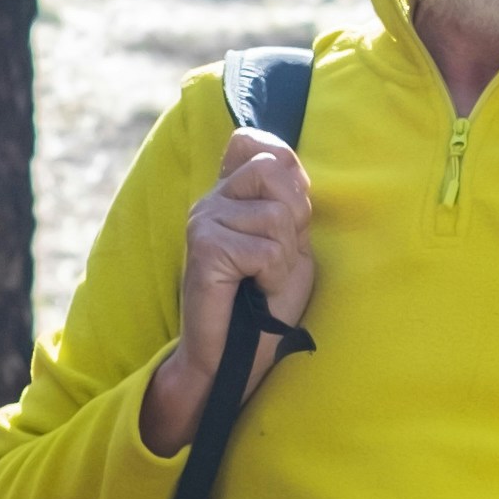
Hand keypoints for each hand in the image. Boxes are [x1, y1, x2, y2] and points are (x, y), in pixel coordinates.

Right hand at [141, 134, 315, 454]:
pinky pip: (265, 248)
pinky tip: (254, 291)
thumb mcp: (290, 245)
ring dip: (284, 257)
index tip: (290, 214)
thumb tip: (289, 165)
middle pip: (274, 170)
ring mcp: (204, 220)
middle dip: (294, 218)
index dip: (287, 169)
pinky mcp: (204, 247)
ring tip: (263, 281)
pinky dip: (273, 276)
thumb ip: (291, 204)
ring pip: (276, 215)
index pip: (253, 142)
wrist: (234, 357)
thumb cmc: (265, 305)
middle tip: (276, 257)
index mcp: (230, 194)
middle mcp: (212, 199)